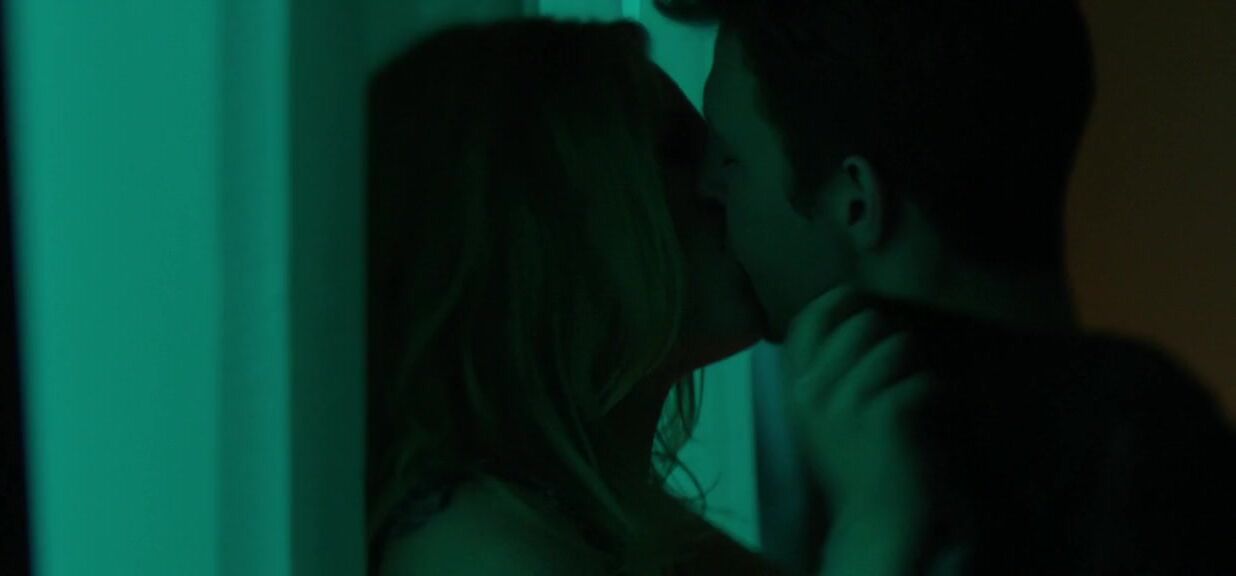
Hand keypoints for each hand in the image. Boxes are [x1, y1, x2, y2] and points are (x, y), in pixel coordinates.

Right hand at [780, 285, 930, 527]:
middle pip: (861, 324)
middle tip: (902, 368)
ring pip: (898, 345)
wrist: (877, 521)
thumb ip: (825, 372)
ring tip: (919, 393)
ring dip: (917, 365)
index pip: (805, 323)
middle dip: (891, 337)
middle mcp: (813, 392)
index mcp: (795, 391)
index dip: (834, 301)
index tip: (856, 297)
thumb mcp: (822, 416)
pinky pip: (923, 378)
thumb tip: (854, 315)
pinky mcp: (886, 413)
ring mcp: (848, 403)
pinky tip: (935, 409)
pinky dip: (938, 392)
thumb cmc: (855, 466)